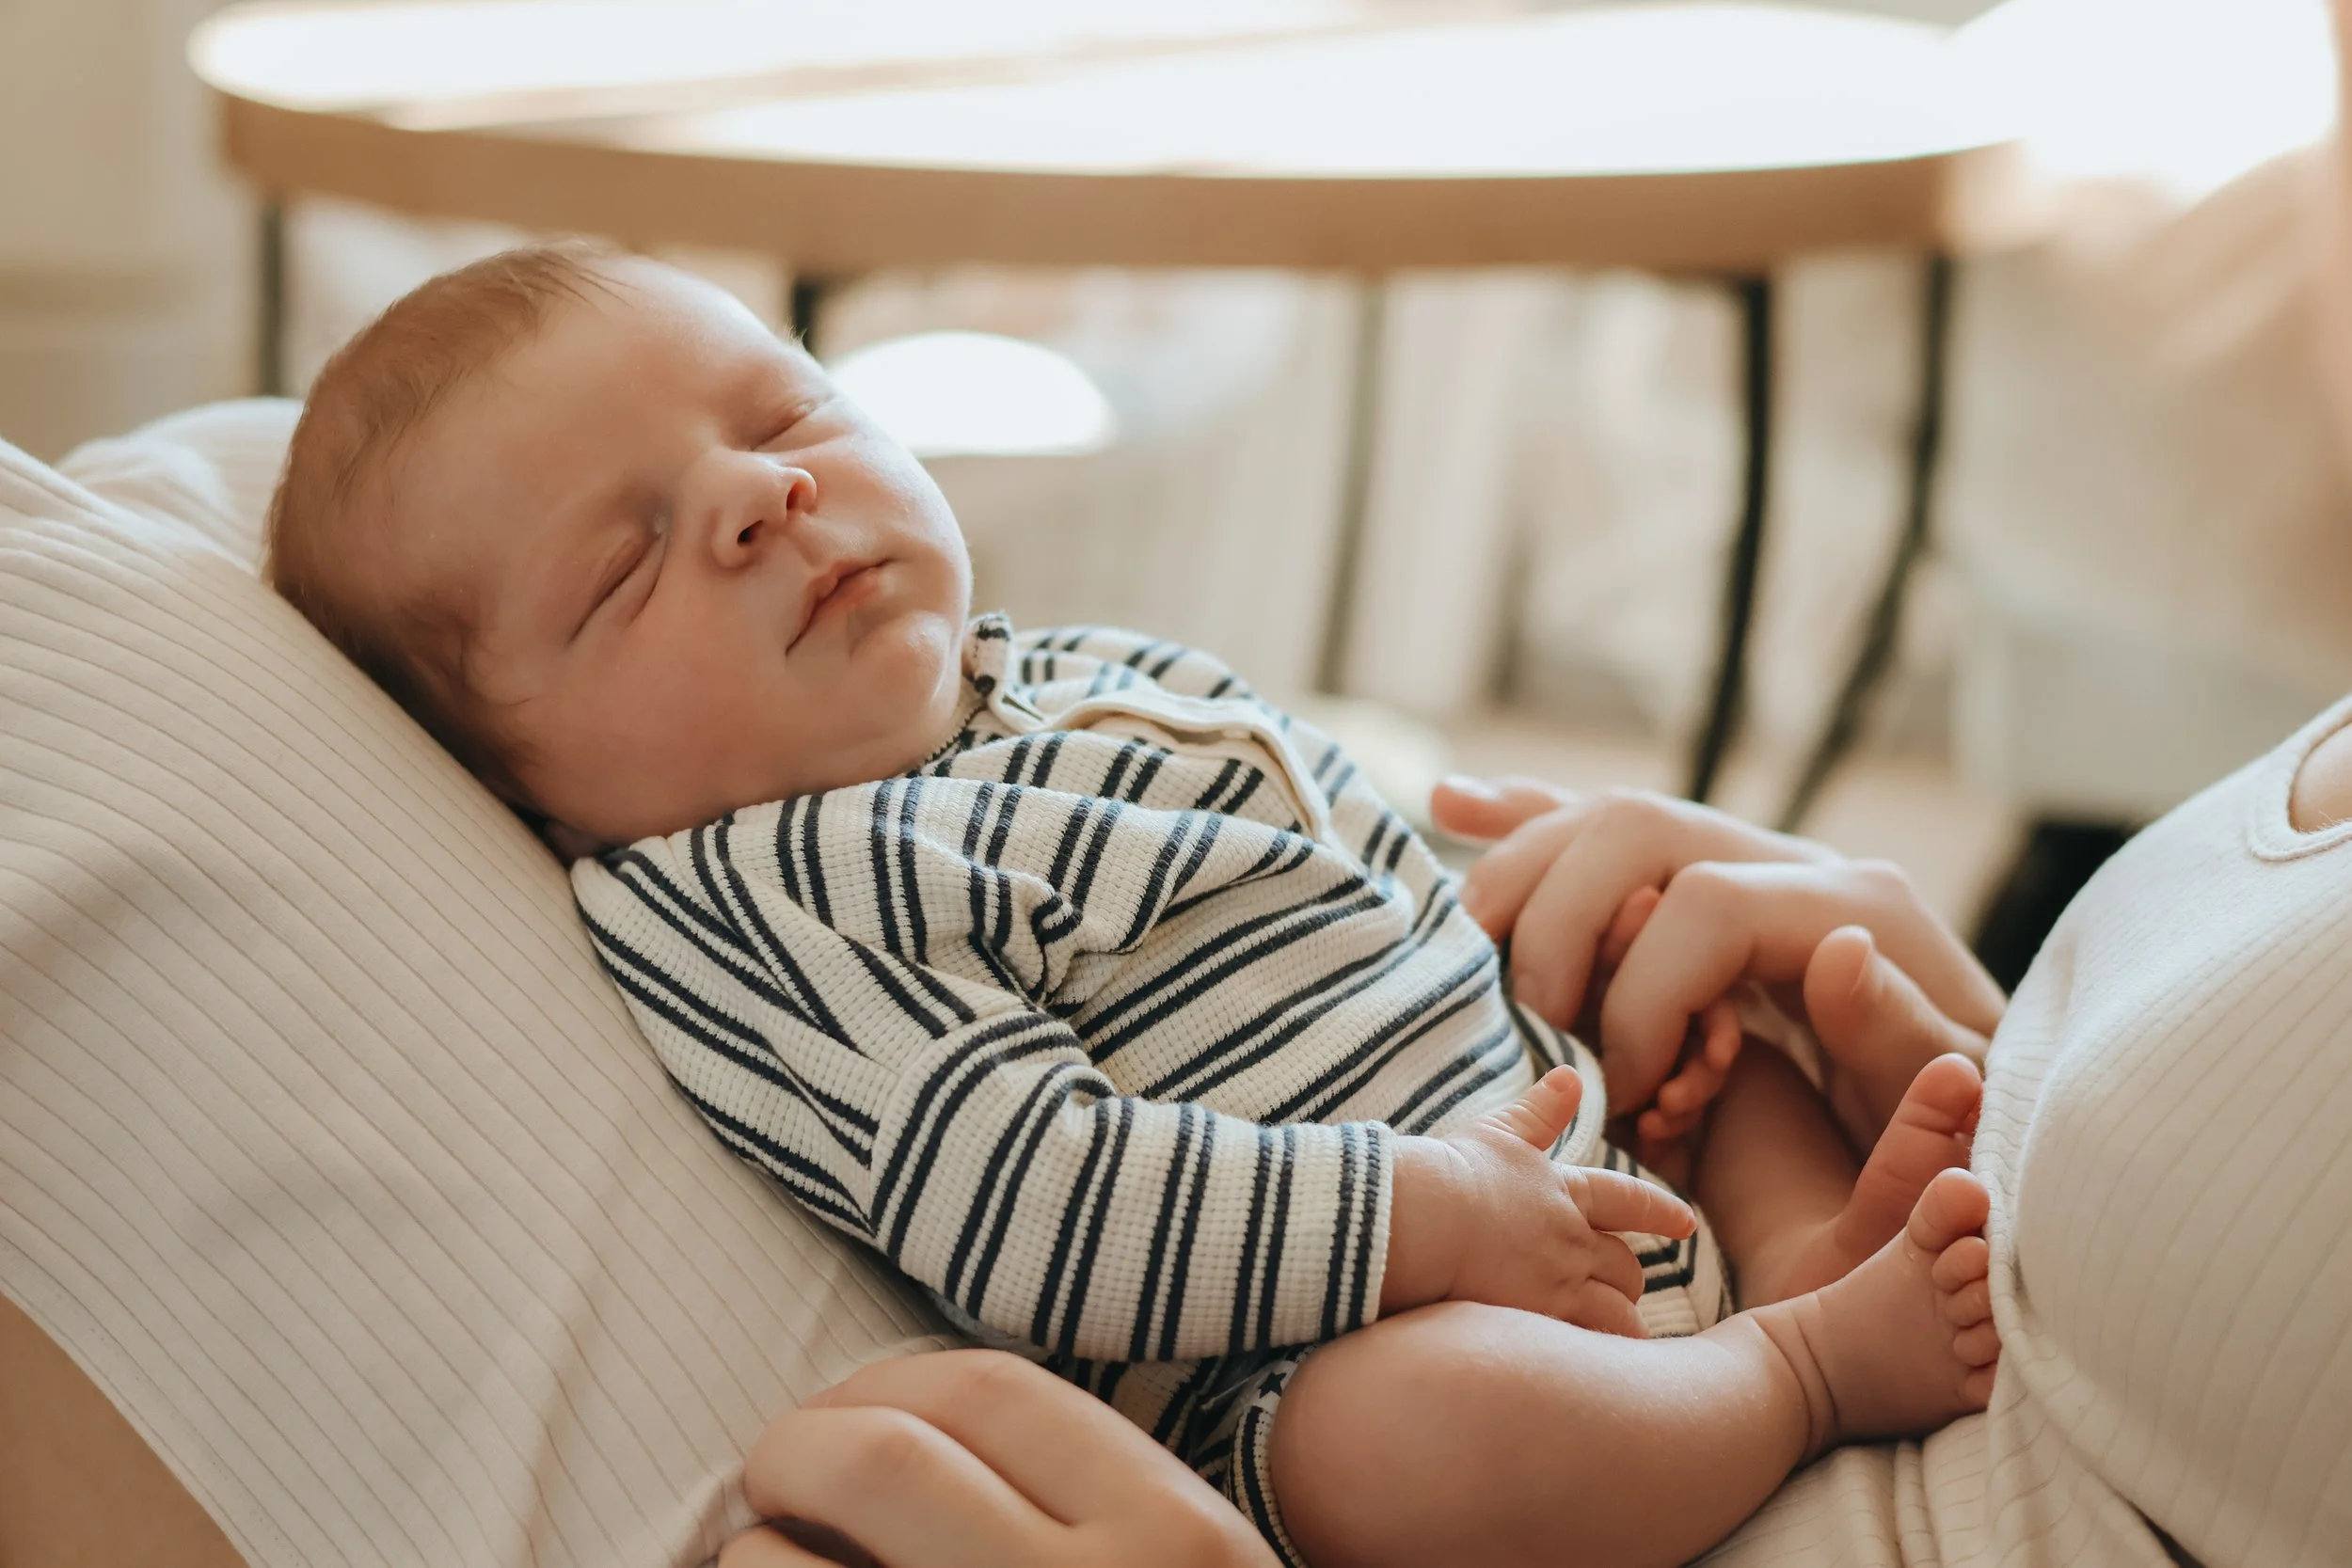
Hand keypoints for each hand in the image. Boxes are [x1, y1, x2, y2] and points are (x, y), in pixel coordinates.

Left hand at [723, 1350, 1279, 1567]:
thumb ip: (1097, 1500)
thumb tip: (917, 1417)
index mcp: (1173, 1538)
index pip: (991, 1392)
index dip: (885, 1379)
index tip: (850, 1404)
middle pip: (882, 1459)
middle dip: (797, 1446)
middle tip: (775, 1474)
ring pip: (787, 1566)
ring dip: (752, 1551)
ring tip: (766, 1556)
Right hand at [1381, 1067, 1695, 1336]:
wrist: (1422, 1217)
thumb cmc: (1452, 1171)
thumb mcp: (1500, 1131)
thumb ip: (1540, 1110)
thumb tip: (1569, 1076)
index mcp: (1566, 1193)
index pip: (1628, 1202)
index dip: (1659, 1212)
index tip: (1685, 1224)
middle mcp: (1572, 1242)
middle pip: (1624, 1268)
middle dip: (1627, 1279)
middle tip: (1624, 1290)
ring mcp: (1558, 1287)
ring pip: (1616, 1315)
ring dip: (1620, 1325)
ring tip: (1619, 1340)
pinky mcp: (1537, 1324)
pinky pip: (1587, 1349)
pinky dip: (1597, 1357)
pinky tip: (1593, 1369)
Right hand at [1434, 776, 2002, 1122]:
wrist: (1976, 1087)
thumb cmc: (1966, 1110)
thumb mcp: (1964, 1090)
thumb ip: (1903, 1029)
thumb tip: (1831, 947)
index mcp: (1855, 906)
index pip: (1707, 906)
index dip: (1643, 998)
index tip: (1628, 1092)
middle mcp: (1790, 861)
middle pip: (1636, 829)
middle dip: (1560, 927)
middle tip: (1541, 1029)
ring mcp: (1740, 857)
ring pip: (1602, 816)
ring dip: (1519, 869)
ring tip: (1466, 948)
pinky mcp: (1702, 876)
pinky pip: (1596, 824)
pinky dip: (1522, 813)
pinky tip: (1452, 803)